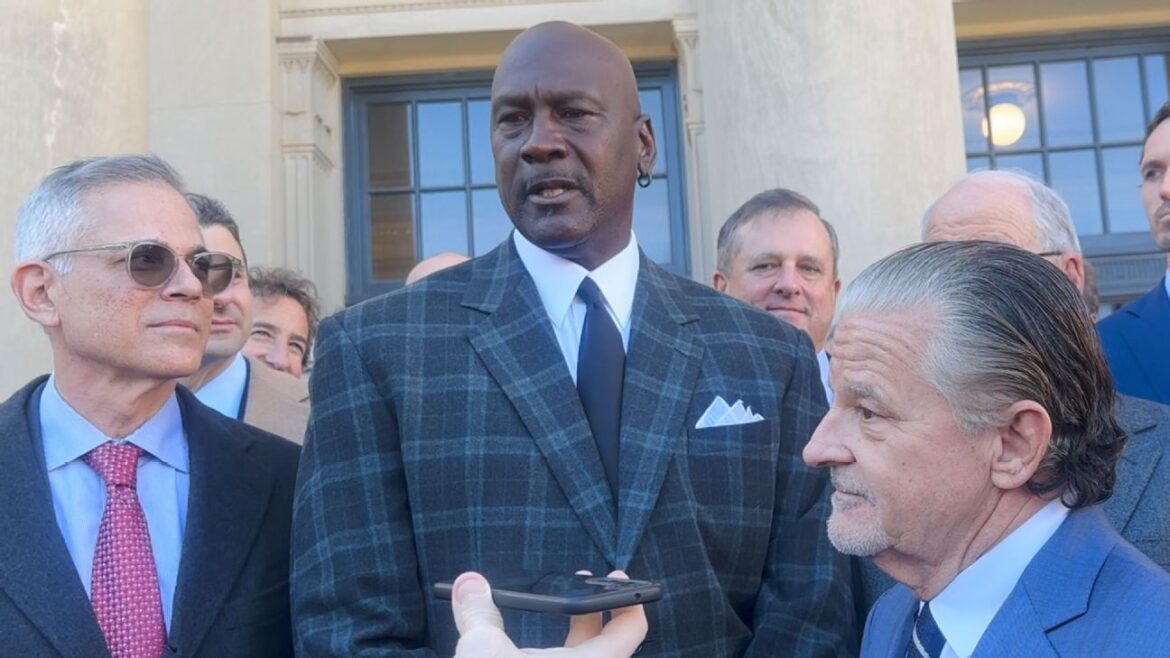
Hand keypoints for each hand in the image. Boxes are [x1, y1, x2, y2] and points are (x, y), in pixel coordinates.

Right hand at [451, 570, 647, 657]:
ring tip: (557, 619)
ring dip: (574, 642)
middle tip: (580, 588)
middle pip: (607, 645)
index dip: (630, 600)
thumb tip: (469, 582)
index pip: (632, 631)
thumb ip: (477, 613)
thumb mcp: (481, 653)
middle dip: (593, 614)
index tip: (616, 578)